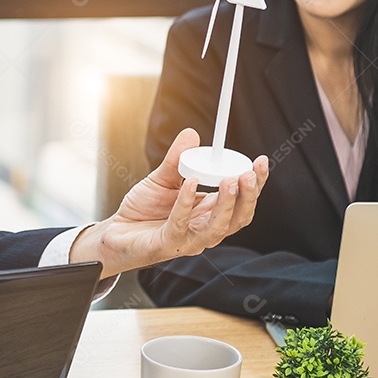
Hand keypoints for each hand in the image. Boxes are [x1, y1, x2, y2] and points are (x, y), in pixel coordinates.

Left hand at [69, 128, 267, 277]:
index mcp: (210, 212)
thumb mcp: (162, 178)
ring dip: (226, 203)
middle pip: (238, 217)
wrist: (117, 232)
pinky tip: (191, 184)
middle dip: (248, 195)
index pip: (242, 201)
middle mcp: (206, 229)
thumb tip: (191, 134)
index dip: (256, 184)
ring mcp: (189, 240)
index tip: (261, 161)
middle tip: (250, 173)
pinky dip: (187, 203)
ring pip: (217, 226)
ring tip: (230, 180)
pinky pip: (181, 224)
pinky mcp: (168, 244)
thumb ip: (178, 159)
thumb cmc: (144, 209)